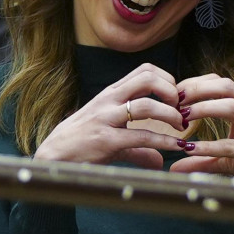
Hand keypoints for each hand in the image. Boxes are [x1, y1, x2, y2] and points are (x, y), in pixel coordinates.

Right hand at [33, 63, 185, 168]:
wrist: (53, 157)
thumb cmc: (81, 143)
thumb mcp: (111, 136)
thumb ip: (138, 147)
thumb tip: (159, 162)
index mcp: (110, 94)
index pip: (144, 70)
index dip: (167, 79)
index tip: (176, 97)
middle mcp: (109, 101)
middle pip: (147, 79)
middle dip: (171, 91)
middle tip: (181, 108)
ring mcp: (106, 119)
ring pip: (147, 106)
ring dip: (171, 115)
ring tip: (181, 127)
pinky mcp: (106, 140)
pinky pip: (142, 137)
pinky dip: (164, 142)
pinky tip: (176, 147)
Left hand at [170, 74, 233, 181]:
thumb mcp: (229, 158)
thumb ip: (203, 159)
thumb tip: (175, 167)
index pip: (220, 82)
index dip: (195, 83)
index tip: (174, 93)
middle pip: (225, 86)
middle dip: (197, 89)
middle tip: (174, 101)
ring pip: (232, 107)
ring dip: (204, 109)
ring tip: (182, 119)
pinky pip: (233, 145)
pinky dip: (210, 146)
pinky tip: (190, 149)